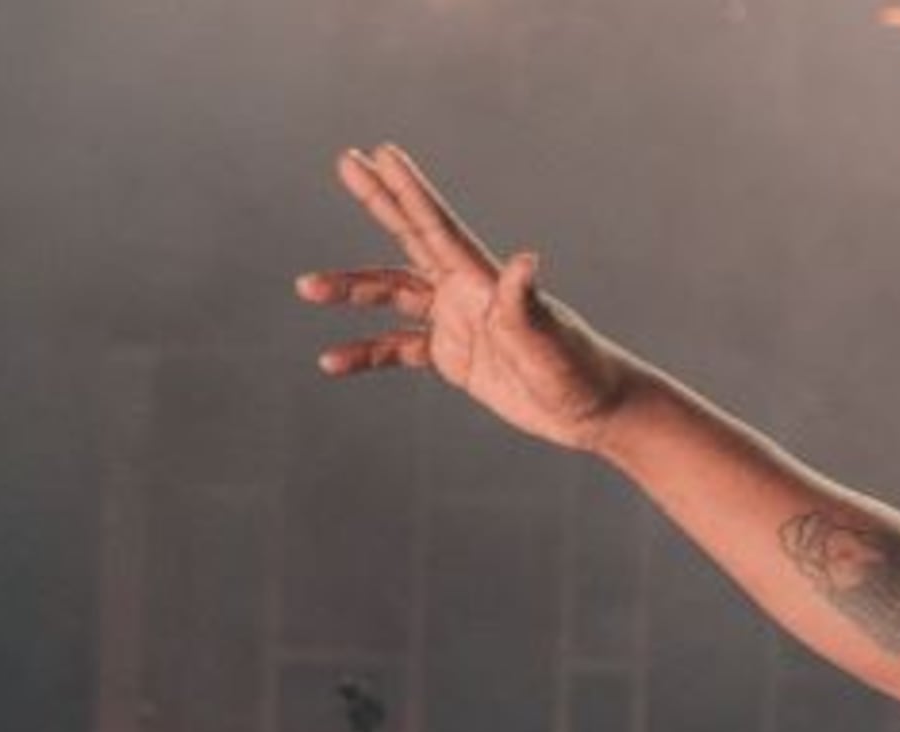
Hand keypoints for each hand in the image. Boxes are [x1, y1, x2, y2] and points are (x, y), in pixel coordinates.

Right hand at [300, 145, 634, 452]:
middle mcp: (465, 292)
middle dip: (378, 199)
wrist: (592, 411)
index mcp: (483, 280)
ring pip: (392, 295)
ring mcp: (456, 323)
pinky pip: (397, 349)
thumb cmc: (579, 371)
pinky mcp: (453, 357)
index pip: (436, 227)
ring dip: (352, 290)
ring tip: (307, 287)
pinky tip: (332, 361)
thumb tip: (528, 260)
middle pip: (410, 238)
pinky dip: (365, 353)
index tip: (379, 152)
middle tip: (345, 162)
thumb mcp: (548, 338)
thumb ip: (526, 302)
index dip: (407, 190)